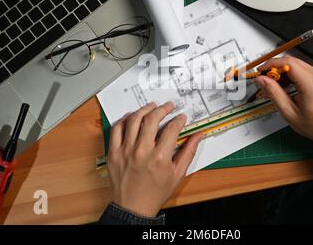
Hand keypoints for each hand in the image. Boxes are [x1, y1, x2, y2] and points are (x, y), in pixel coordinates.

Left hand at [107, 102, 202, 216]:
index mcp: (159, 157)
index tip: (181, 117)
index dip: (178, 120)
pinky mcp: (114, 152)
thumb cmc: (156, 192)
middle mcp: (141, 151)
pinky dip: (124, 119)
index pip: (171, 129)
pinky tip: (132, 116)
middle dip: (163, 109)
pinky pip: (117, 129)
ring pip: (134, 120)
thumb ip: (188, 152)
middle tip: (168, 106)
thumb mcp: (177, 174)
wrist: (134, 206)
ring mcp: (125, 151)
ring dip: (144, 110)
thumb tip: (198, 136)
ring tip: (151, 107)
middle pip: (152, 119)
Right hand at [254, 56, 312, 148]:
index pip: (288, 63)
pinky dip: (290, 75)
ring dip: (282, 72)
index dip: (271, 64)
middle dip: (274, 69)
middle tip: (264, 81)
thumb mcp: (290, 113)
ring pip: (295, 65)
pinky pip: (302, 70)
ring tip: (274, 87)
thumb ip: (274, 93)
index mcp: (312, 84)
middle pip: (291, 61)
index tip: (261, 71)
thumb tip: (261, 80)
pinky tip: (285, 87)